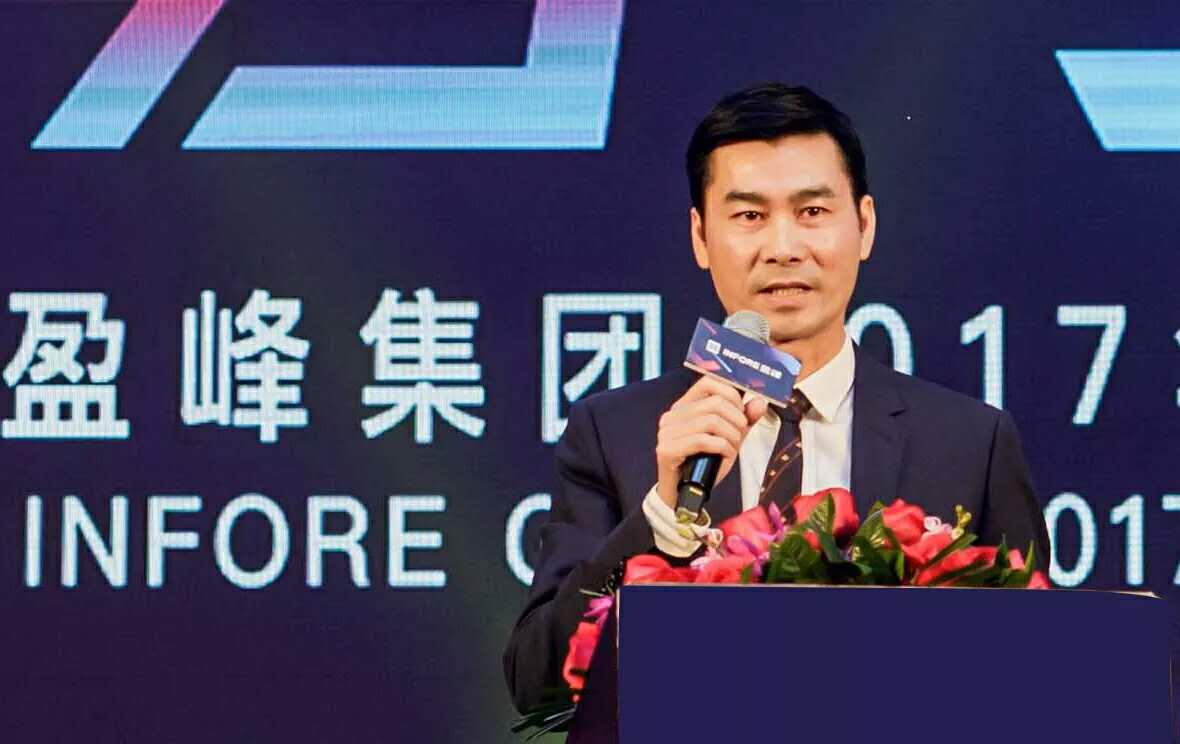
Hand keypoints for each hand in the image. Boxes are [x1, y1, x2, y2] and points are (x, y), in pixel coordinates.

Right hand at [655, 376, 768, 509]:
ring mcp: (667, 432)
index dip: (731, 394)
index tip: (742, 411)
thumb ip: (744, 420)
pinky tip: (725, 455)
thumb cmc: (704, 464)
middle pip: (714, 403)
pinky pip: (702, 440)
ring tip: (733, 447)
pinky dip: (722, 447)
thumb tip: (759, 402)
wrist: (684, 494)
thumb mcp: (729, 439)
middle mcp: (672, 415)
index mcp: (685, 406)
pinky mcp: (666, 450)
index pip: (708, 382)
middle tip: (740, 435)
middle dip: (736, 420)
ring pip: (710, 421)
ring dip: (731, 436)